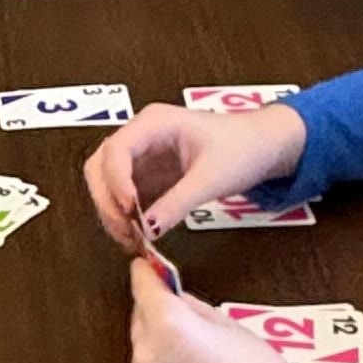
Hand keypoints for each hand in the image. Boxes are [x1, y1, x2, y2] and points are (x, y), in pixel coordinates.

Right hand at [85, 98, 308, 249]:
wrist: (262, 147)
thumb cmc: (241, 146)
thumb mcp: (211, 177)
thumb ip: (178, 202)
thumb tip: (148, 228)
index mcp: (154, 123)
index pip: (116, 149)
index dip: (116, 181)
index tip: (130, 209)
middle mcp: (141, 138)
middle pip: (100, 167)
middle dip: (107, 200)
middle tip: (126, 230)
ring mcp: (143, 158)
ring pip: (107, 185)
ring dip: (113, 213)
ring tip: (133, 239)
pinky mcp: (149, 177)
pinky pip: (126, 198)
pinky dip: (127, 218)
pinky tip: (140, 236)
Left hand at [127, 256, 293, 362]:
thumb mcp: (229, 323)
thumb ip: (192, 306)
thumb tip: (174, 298)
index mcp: (167, 325)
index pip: (143, 288)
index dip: (145, 274)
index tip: (144, 268)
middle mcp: (147, 356)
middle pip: (140, 322)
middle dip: (155, 315)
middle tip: (184, 321)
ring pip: (143, 355)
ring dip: (158, 349)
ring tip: (195, 359)